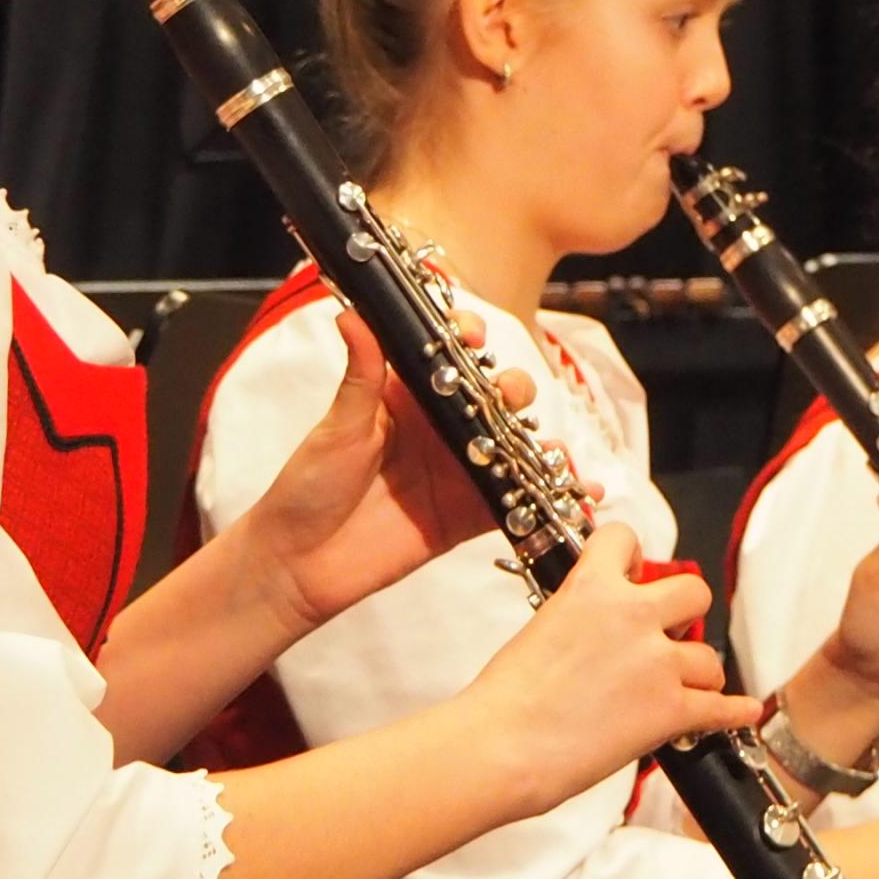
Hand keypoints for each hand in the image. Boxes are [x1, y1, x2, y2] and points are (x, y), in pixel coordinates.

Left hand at [240, 310, 543, 630]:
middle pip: (494, 398)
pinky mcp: (468, 514)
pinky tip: (578, 490)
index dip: (467, 340)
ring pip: (514, 446)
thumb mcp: (337, 428)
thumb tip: (351, 315)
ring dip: (540, 441)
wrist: (300, 564)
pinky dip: (552, 497)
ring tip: (551, 447)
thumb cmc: (308, 488)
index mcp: (406, 398)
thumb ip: (360, 377)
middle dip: (514, 390)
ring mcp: (458, 471)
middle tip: (509, 397)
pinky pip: (519, 502)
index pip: (447, 356)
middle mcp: (438, 429)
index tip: (473, 337)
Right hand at [462, 522, 754, 814]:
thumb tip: (596, 629)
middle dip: (683, 614)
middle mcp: (632, 617)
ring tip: (679, 688)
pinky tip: (743, 709)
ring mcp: (657, 663)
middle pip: (692, 592)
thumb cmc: (505, 699)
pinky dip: (733, 711)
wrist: (502, 747)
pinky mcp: (671, 710)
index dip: (632, 559)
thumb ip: (580, 615)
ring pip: (709, 657)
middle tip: (667, 635)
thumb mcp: (540, 628)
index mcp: (591, 588)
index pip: (627, 540)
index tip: (633, 574)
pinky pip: (720, 707)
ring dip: (696, 673)